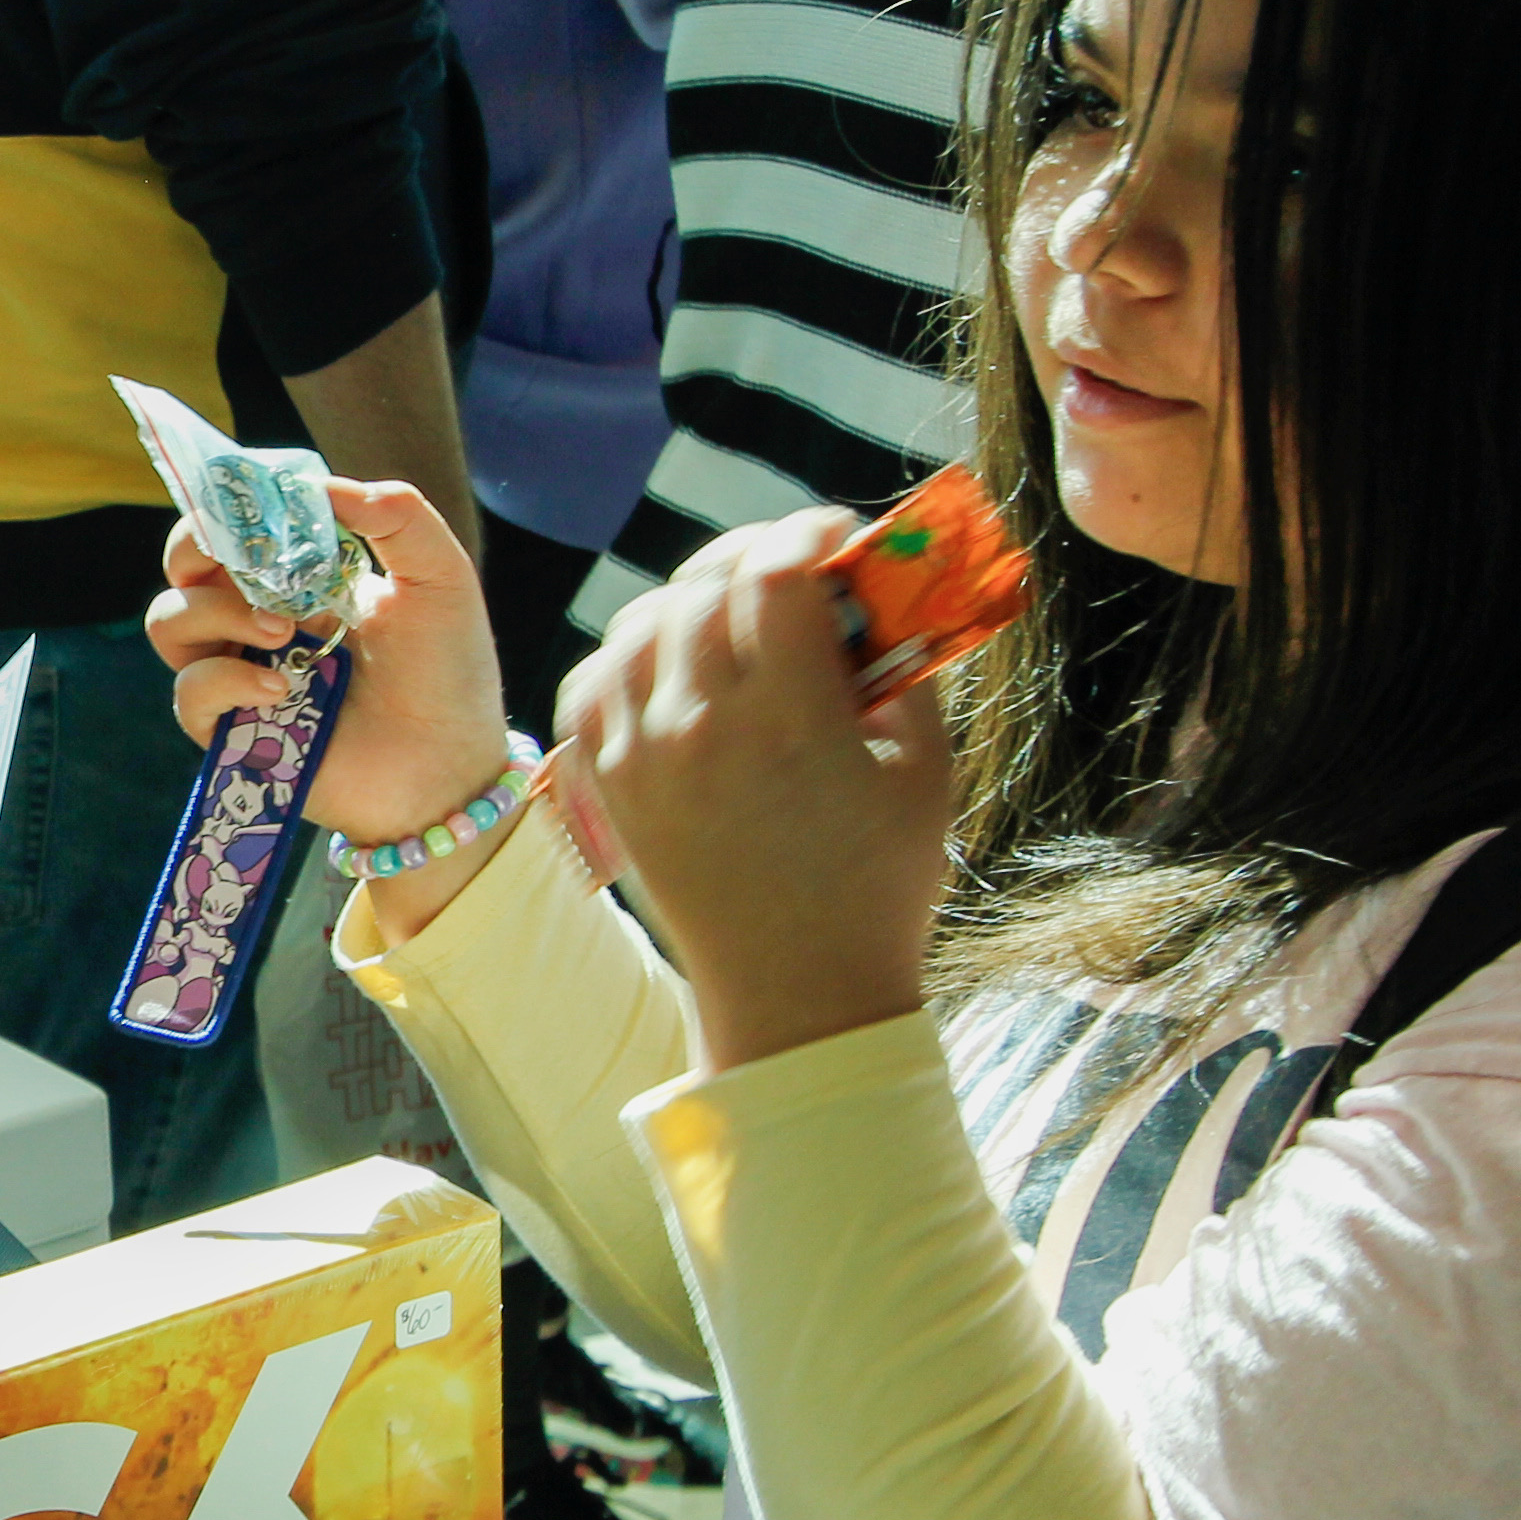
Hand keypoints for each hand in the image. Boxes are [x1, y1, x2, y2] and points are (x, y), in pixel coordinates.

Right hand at [147, 476, 509, 836]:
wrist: (449, 766)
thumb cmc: (449, 673)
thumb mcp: (440, 578)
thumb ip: (397, 517)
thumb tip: (326, 484)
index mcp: (299, 577)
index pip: (235, 526)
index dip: (227, 504)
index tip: (246, 493)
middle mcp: (257, 619)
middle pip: (183, 566)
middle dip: (194, 545)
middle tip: (234, 552)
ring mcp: (239, 672)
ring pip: (169, 621)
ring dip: (213, 612)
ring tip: (280, 629)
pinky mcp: (230, 729)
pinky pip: (189, 692)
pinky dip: (226, 681)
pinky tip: (280, 688)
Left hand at [555, 514, 954, 1069]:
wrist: (794, 988)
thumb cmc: (879, 881)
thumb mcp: (925, 768)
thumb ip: (905, 664)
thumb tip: (887, 584)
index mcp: (790, 717)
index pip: (776, 569)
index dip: (810, 531)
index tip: (838, 537)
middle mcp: (700, 725)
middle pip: (706, 583)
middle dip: (756, 554)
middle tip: (795, 565)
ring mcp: (641, 753)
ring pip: (643, 620)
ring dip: (693, 597)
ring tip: (737, 612)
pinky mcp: (607, 781)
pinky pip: (595, 677)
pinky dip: (632, 650)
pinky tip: (674, 659)